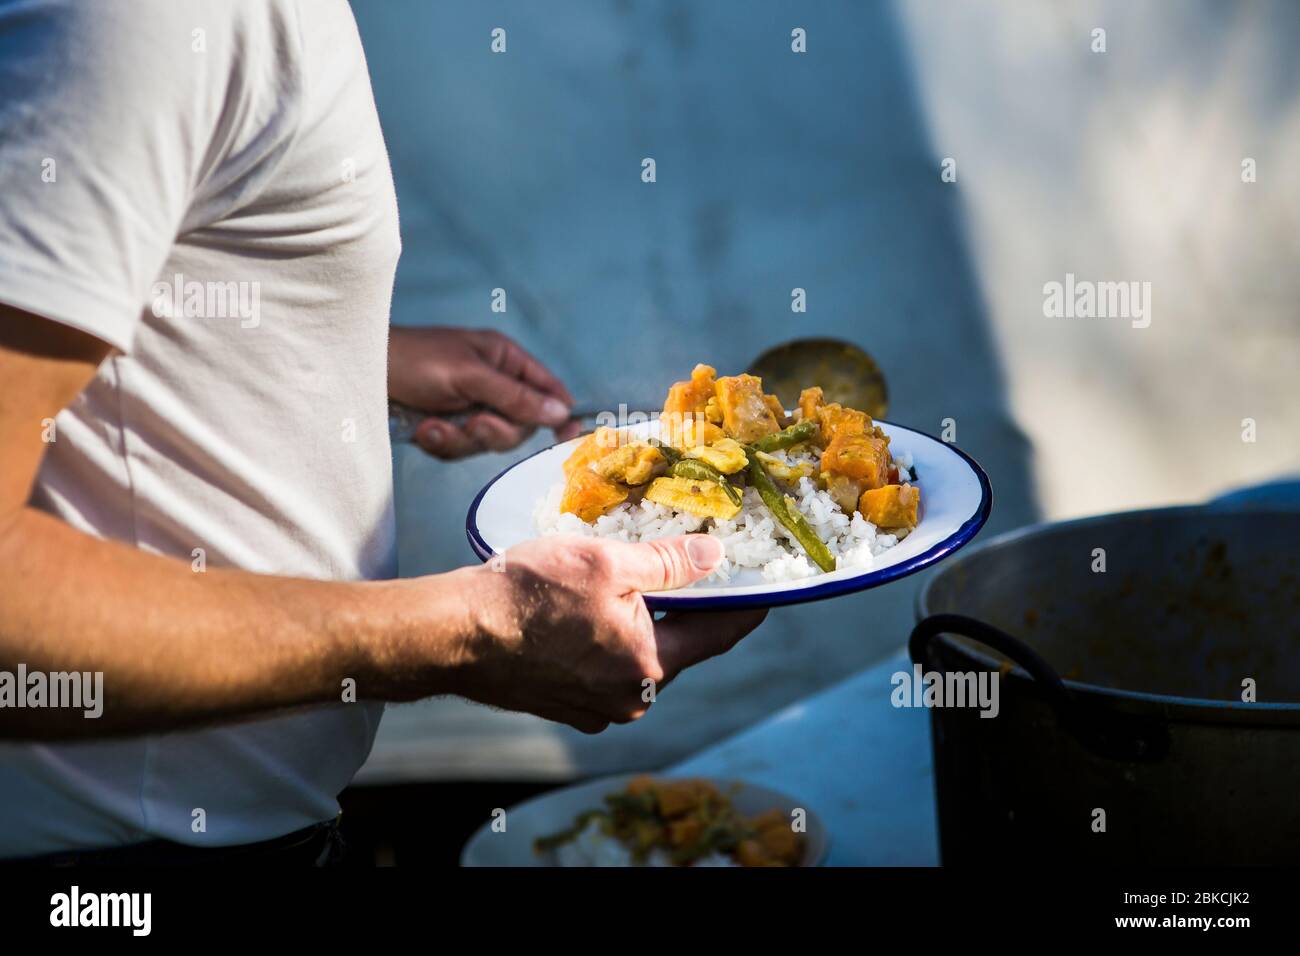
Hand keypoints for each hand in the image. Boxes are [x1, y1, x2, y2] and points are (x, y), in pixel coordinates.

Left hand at [388, 326, 581, 457]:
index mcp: (504, 360)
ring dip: (460, 439)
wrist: (359, 374)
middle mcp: (492, 384)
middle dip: (494, 430)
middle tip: (472, 423)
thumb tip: (561, 411)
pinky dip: (441, 444)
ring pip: (488, 442)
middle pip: (520, 425)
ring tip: (432, 426)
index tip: (567, 435)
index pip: (546, 388)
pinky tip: (422, 430)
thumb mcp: (468, 375)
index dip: (559, 411)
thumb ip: (514, 396)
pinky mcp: (447, 427)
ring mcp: (469, 407)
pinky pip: (460, 449)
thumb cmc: (413, 360)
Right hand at [454, 534, 766, 732]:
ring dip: (639, 624)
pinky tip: (584, 612)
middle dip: (681, 608)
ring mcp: (595, 709)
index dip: (745, 606)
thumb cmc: (526, 595)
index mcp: (650, 666)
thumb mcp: (606, 561)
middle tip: (683, 569)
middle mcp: (629, 699)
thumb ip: (668, 562)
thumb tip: (713, 555)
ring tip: (621, 584)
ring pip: (638, 658)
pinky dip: (606, 641)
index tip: (764, 589)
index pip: (720, 634)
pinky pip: (604, 670)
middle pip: (677, 646)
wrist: (455, 634)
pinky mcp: (566, 706)